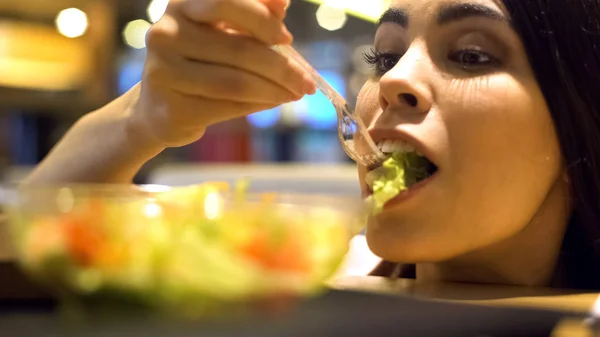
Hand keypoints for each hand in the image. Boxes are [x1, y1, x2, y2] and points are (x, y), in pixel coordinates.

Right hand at [129, 0, 315, 147]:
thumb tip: (282, 5)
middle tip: (306, 82)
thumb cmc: (201, 62)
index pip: (226, 2)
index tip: (286, 38)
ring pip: (237, 82)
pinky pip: (228, 106)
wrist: (160, 107)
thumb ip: (251, 15)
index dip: (262, 19)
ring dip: (276, 89)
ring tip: (296, 93)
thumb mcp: (222, 31)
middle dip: (282, 67)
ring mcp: (163, 72)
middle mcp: (166, 33)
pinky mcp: (170, 108)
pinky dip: (259, 105)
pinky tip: (274, 101)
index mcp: (181, 5)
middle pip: (240, 49)